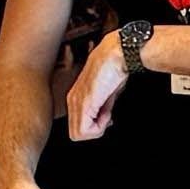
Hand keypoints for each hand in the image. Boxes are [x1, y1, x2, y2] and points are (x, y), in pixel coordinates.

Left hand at [63, 29, 133, 143]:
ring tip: (106, 110)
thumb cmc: (115, 67)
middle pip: (75, 133)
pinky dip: (99, 127)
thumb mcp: (108, 91)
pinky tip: (106, 111)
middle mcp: (72, 100)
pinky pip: (84, 131)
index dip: (94, 125)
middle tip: (107, 115)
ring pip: (78, 135)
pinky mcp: (84, 103)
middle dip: (94, 129)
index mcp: (76, 96)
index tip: (107, 114)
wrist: (116, 54)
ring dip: (96, 128)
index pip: (78, 125)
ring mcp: (76, 102)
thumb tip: (105, 117)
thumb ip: (103, 105)